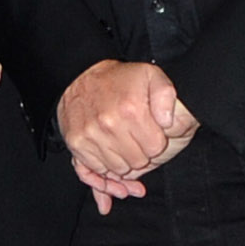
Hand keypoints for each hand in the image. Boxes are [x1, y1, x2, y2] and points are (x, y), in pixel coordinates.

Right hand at [56, 59, 194, 181]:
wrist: (81, 75)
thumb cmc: (120, 80)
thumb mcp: (151, 76)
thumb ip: (166, 96)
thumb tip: (167, 122)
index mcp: (131, 110)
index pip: (155, 149)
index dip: (156, 143)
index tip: (151, 133)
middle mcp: (109, 124)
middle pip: (137, 162)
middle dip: (141, 153)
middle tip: (136, 138)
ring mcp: (91, 135)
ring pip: (118, 170)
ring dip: (124, 161)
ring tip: (123, 143)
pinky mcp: (77, 143)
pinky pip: (98, 169)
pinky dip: (106, 166)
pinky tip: (110, 151)